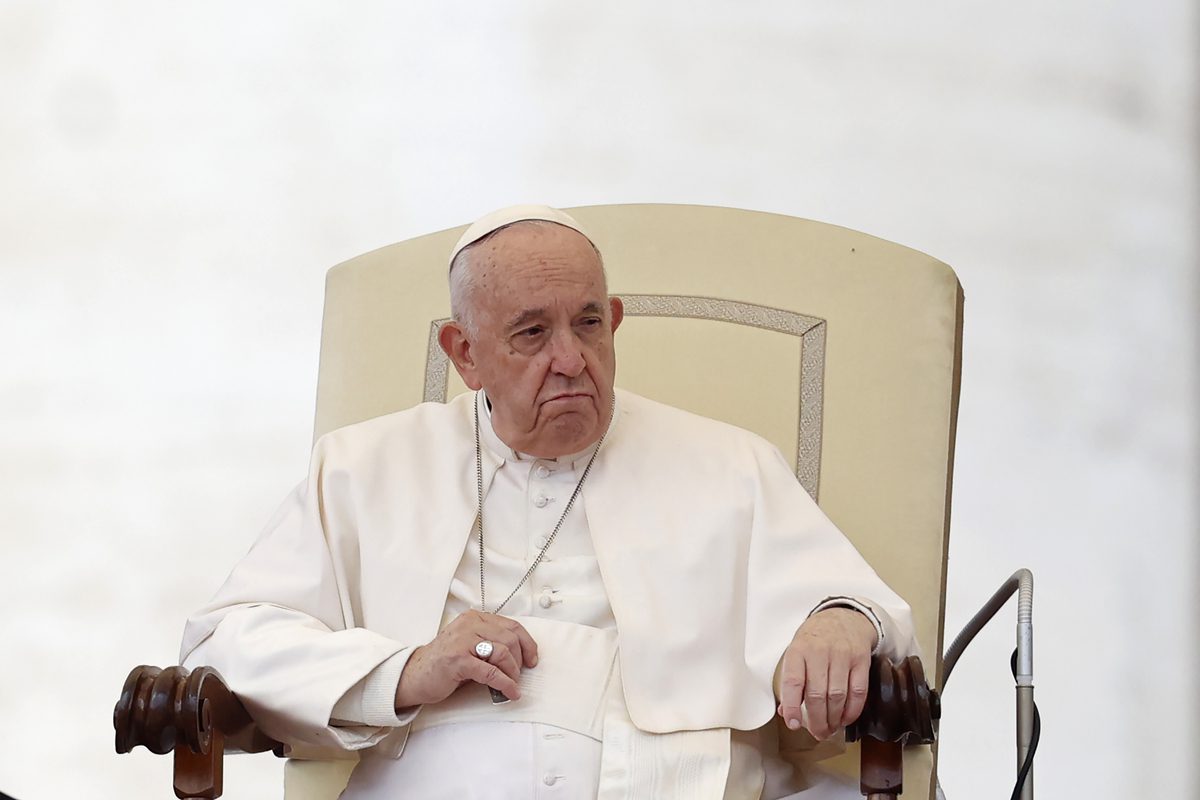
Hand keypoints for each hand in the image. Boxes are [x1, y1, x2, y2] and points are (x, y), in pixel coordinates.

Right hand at [395, 611, 538, 709]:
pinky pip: (490, 672)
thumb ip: (491, 642)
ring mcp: (463, 641)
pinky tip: (510, 692)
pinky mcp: (458, 660)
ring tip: (512, 684)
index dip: (527, 643)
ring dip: (513, 672)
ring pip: (503, 652)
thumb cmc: (445, 662)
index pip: (512, 625)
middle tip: (519, 675)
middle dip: (520, 660)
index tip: (533, 659)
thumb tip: (521, 655)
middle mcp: (469, 625)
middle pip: (510, 638)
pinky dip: (505, 683)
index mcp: (474, 618)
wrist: (414, 675)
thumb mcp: (470, 644)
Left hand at [776, 607, 875, 739]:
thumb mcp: (796, 651)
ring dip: (834, 719)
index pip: (793, 681)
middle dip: (817, 721)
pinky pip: (859, 691)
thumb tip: (786, 712)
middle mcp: (820, 652)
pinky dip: (852, 711)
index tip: (793, 724)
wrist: (843, 617)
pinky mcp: (861, 660)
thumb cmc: (815, 639)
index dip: (792, 706)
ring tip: (830, 729)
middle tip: (818, 733)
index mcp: (798, 650)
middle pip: (818, 694)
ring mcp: (842, 655)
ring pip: (838, 696)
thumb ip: (791, 680)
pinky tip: (845, 719)